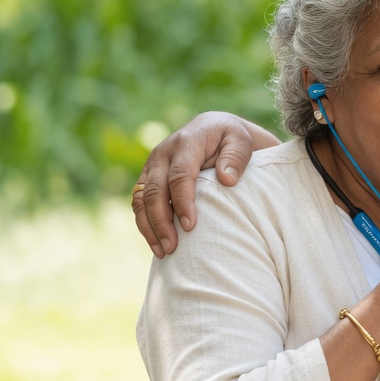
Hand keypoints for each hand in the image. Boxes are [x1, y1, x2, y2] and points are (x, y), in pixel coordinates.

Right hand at [132, 112, 278, 257]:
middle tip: (173, 247)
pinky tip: (156, 243)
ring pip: (140, 199)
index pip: (179, 175)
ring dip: (149, 227)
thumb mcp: (241, 140)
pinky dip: (145, 223)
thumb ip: (236, 156)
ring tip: (163, 252)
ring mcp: (152, 165)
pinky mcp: (147, 177)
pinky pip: (138, 202)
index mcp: (186, 142)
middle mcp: (163, 153)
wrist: (213, 128)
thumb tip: (226, 179)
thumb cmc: (231, 138)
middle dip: (161, 221)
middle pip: (154, 190)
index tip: (190, 226)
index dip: (183, 201)